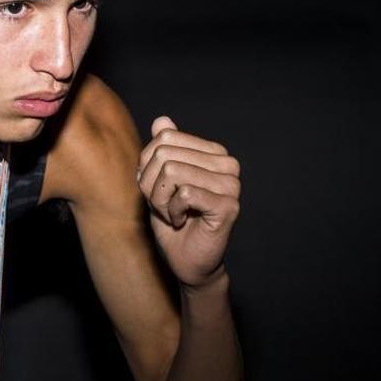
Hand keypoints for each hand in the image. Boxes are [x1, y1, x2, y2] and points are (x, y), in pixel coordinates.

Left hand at [136, 115, 240, 289]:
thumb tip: (162, 120)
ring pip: (172, 172)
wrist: (186, 260)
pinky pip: (184, 194)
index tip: (157, 190)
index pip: (165, 138)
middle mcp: (228, 164)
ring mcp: (232, 184)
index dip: (148, 166)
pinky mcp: (229, 205)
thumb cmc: (173, 220)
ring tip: (173, 214)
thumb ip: (162, 151)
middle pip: (165, 154)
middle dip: (152, 185)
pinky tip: (182, 221)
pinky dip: (172, 211)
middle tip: (164, 206)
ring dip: (160, 200)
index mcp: (213, 153)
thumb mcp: (158, 182)